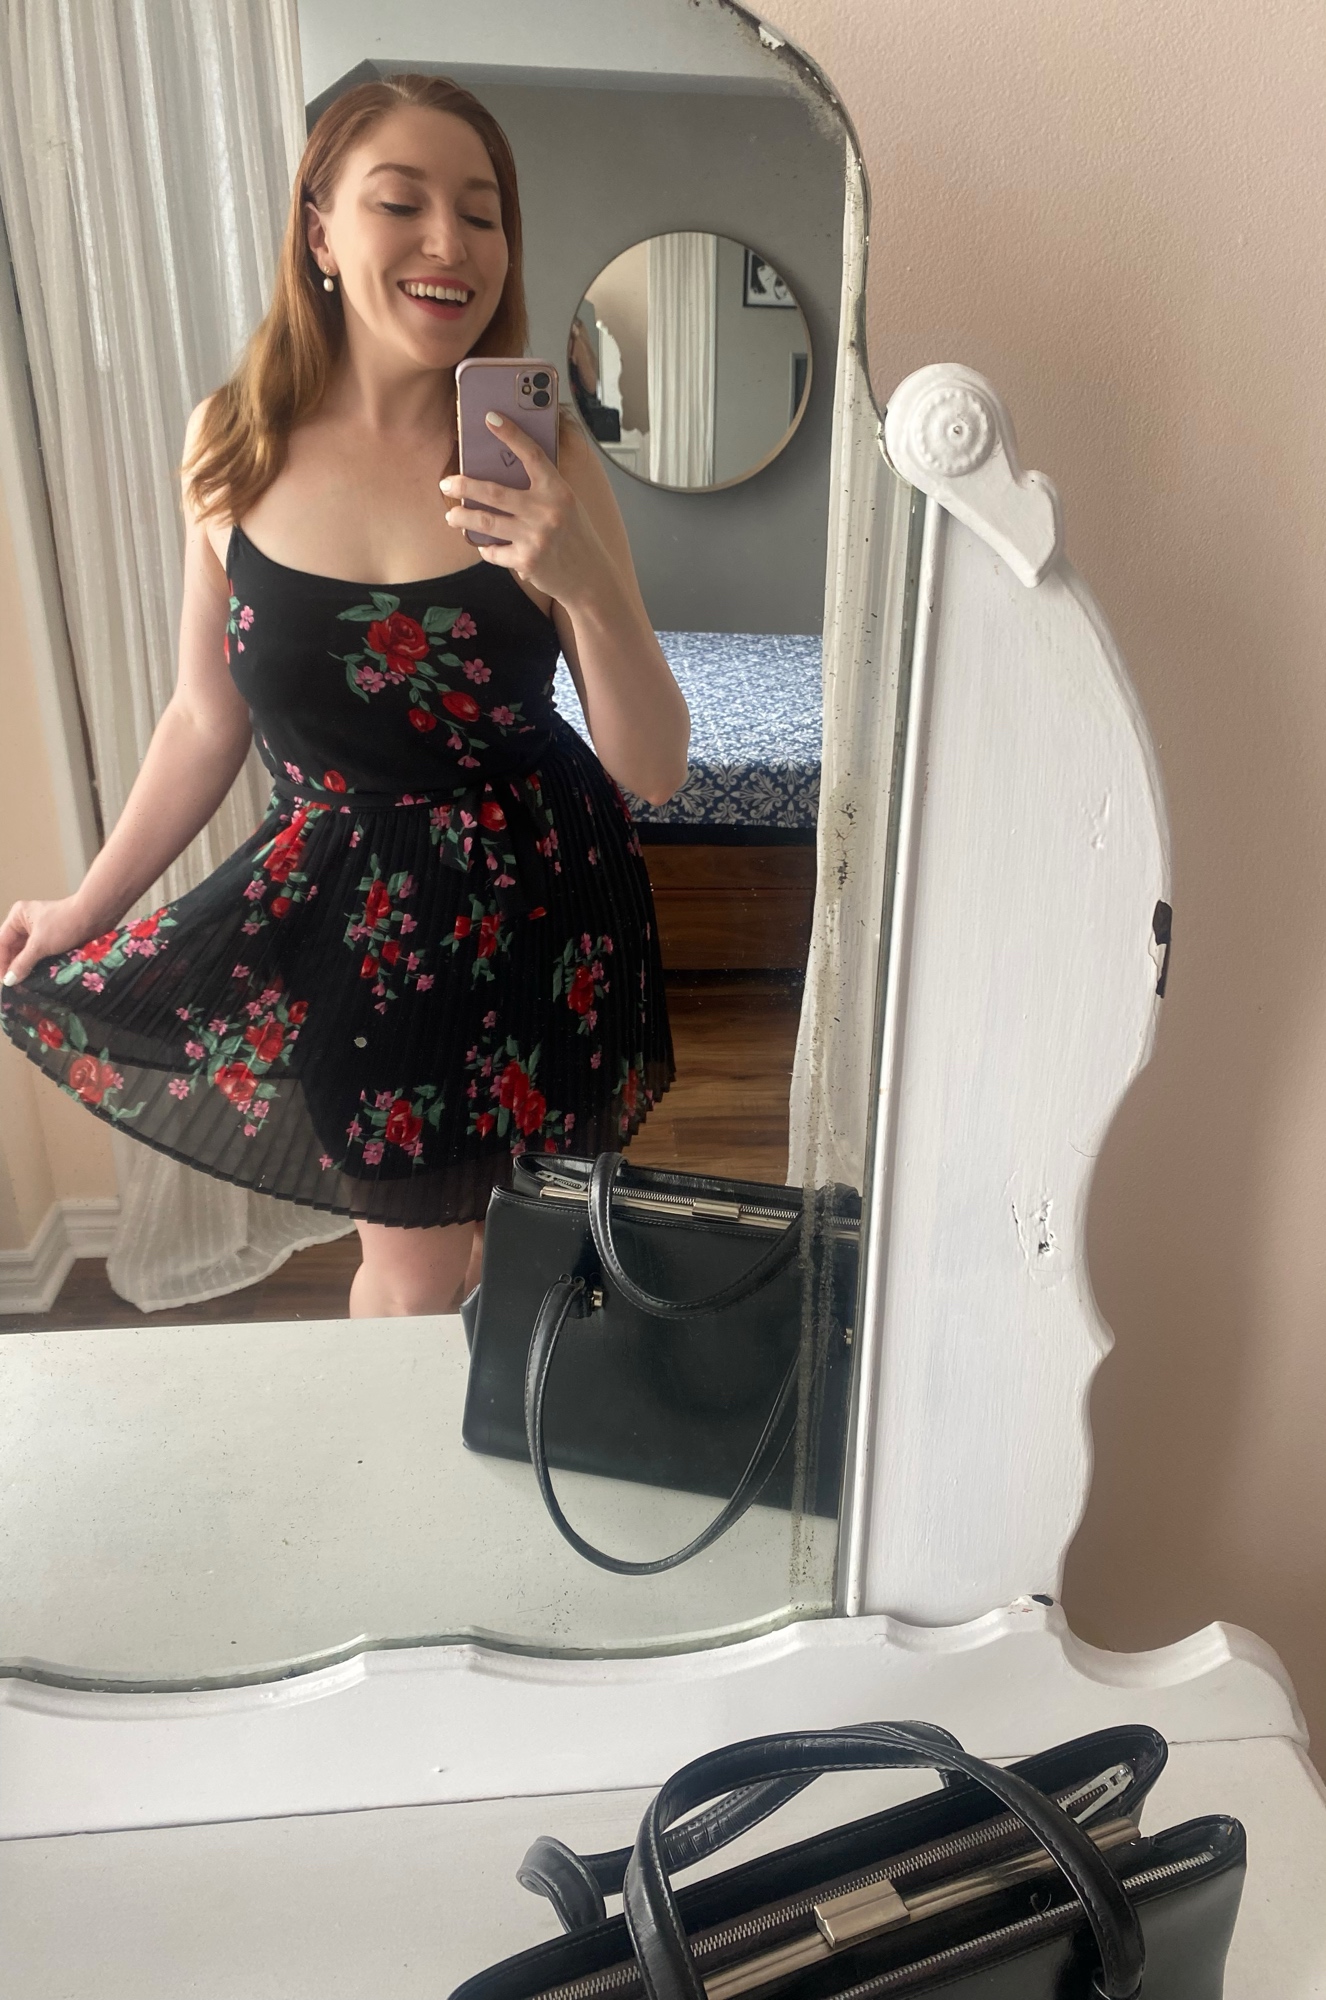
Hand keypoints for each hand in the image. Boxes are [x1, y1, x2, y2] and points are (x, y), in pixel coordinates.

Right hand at [0, 897, 109, 987]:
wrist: (95, 916)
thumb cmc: (65, 924)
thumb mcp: (40, 945)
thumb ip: (22, 963)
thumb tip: (9, 980)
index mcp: (18, 916)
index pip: (2, 942)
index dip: (2, 962)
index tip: (4, 981)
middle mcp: (27, 922)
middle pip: (14, 948)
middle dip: (14, 966)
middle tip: (14, 986)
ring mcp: (41, 930)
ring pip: (27, 952)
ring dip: (26, 966)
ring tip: (24, 984)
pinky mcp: (54, 938)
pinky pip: (40, 954)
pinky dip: (38, 964)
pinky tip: (37, 977)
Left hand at [440, 413, 614, 609]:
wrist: (591, 578)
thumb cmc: (575, 537)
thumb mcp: (566, 505)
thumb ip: (541, 490)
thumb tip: (500, 474)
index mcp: (558, 490)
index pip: (532, 454)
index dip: (511, 434)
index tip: (490, 418)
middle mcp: (547, 511)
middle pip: (493, 492)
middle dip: (464, 485)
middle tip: (447, 483)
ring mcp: (535, 537)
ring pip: (485, 522)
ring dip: (462, 517)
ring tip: (452, 516)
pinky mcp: (526, 561)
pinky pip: (493, 552)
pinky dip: (486, 549)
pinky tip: (486, 546)